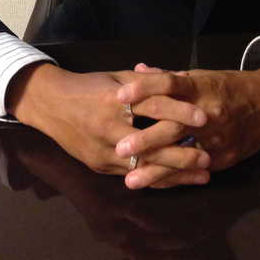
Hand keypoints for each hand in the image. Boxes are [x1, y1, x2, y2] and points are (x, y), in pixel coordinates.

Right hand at [5, 62, 210, 186]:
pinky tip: (176, 182)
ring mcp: (102, 151)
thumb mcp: (118, 77)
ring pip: (144, 166)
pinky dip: (155, 179)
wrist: (50, 104)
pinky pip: (132, 175)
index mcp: (114, 99)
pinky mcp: (99, 166)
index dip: (179, 110)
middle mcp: (108, 127)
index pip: (152, 105)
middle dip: (181, 153)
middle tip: (209, 158)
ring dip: (174, 174)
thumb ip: (149, 81)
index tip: (203, 117)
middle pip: (151, 144)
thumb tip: (183, 80)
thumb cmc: (89, 86)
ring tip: (202, 176)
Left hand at [115, 62, 259, 187]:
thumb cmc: (229, 86)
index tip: (119, 95)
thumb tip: (138, 70)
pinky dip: (174, 178)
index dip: (144, 88)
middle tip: (119, 148)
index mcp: (200, 87)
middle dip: (145, 139)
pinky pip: (195, 169)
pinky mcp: (223, 157)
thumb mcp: (202, 76)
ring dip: (156, 170)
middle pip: (173, 125)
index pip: (169, 84)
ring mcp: (217, 137)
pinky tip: (154, 187)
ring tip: (131, 181)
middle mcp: (207, 112)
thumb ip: (169, 77)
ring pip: (183, 155)